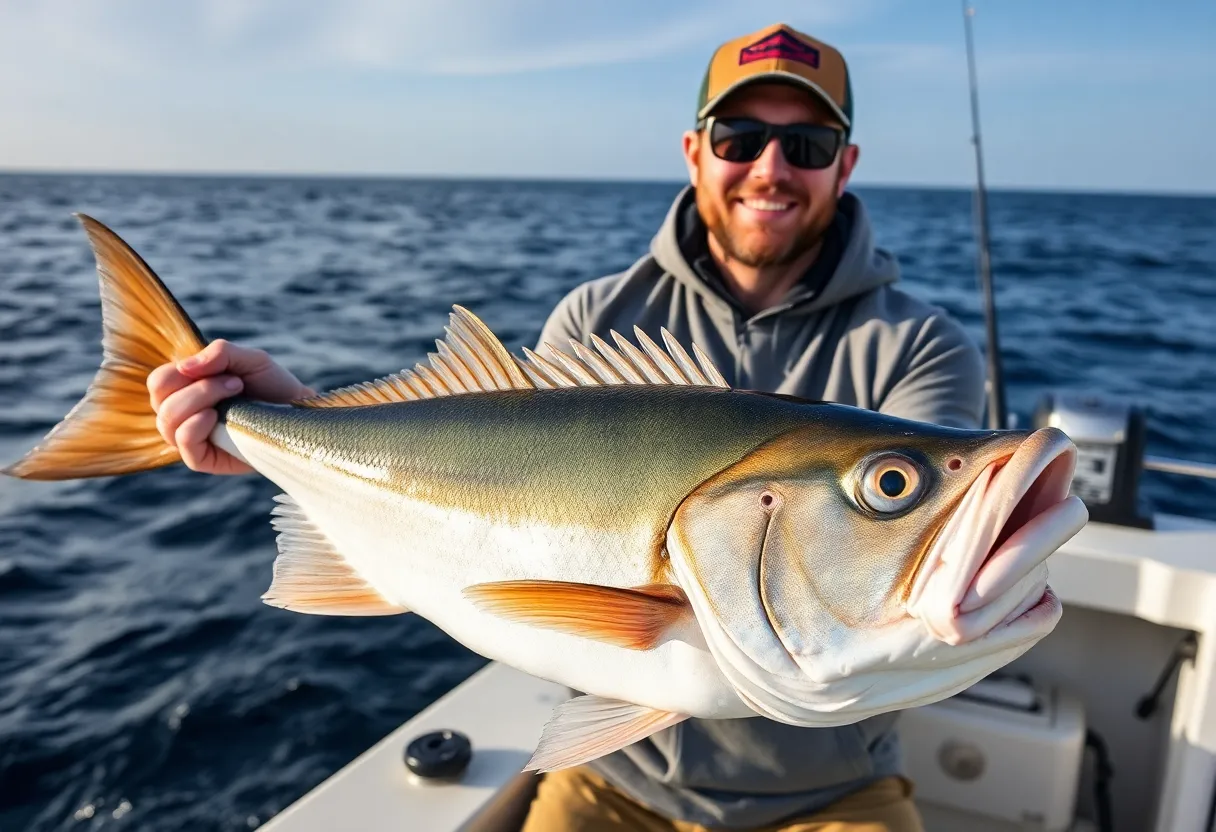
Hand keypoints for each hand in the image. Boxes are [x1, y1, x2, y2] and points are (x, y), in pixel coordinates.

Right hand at [147, 340, 314, 474]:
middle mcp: (183, 414)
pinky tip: (216, 416)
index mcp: (185, 390)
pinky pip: (183, 445)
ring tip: (235, 396)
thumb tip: (185, 368)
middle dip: (198, 387)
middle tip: (235, 383)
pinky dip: (195, 426)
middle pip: (160, 400)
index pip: (158, 382)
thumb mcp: (249, 359)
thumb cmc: (272, 385)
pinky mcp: (204, 459)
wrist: (298, 412)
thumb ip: (219, 353)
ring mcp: (191, 438)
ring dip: (201, 399)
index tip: (223, 370)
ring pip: (167, 421)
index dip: (181, 372)